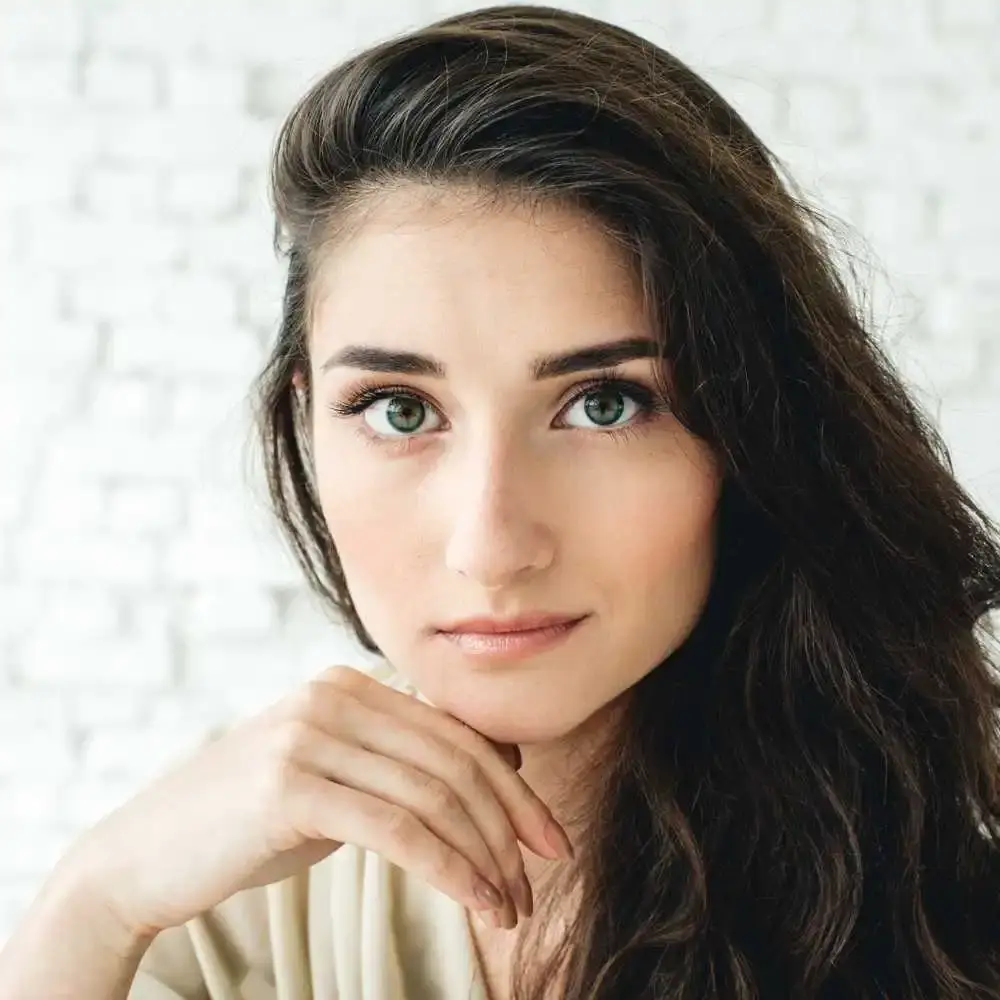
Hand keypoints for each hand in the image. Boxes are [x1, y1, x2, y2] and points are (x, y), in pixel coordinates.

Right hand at [65, 665, 572, 937]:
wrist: (144, 854)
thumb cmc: (252, 821)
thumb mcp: (339, 777)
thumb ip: (403, 761)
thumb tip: (503, 761)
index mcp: (350, 685)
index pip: (457, 736)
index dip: (513, 789)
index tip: (546, 839)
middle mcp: (334, 695)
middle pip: (455, 763)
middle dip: (509, 826)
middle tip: (537, 881)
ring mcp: (309, 734)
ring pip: (433, 797)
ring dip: (483, 858)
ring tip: (507, 907)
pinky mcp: (290, 784)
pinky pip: (397, 827)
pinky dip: (449, 867)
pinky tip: (475, 900)